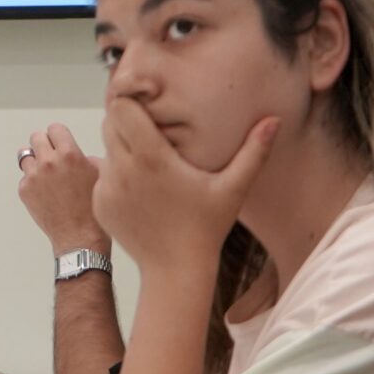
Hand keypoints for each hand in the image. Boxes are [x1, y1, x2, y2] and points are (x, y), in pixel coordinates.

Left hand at [17, 125, 108, 253]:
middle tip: (52, 155)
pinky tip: (46, 192)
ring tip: (47, 173)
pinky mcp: (24, 190)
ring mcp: (34, 176)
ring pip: (26, 156)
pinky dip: (33, 181)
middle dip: (45, 144)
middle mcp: (49, 162)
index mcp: (70, 154)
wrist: (80, 236)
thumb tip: (78, 153)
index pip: (55, 129)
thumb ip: (86, 156)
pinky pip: (25, 176)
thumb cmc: (93, 208)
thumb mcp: (101, 175)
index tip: (61, 142)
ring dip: (36, 161)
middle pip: (36, 137)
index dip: (59, 135)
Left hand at [93, 98, 277, 276]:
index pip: (122, 109)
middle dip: (126, 122)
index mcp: (152, 159)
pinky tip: (141, 188)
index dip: (133, 104)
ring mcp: (107, 188)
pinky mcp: (98, 203)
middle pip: (109, 124)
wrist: (175, 269)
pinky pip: (101, 176)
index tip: (152, 109)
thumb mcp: (234, 189)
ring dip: (121, 148)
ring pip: (104, 149)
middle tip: (152, 132)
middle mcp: (123, 170)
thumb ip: (254, 152)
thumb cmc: (207, 227)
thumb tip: (275, 119)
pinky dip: (116, 174)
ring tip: (150, 162)